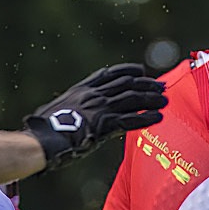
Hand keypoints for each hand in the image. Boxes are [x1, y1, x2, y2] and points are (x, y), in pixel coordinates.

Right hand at [22, 63, 167, 170]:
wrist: (42, 139)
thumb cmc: (43, 131)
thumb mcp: (56, 112)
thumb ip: (70, 110)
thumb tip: (69, 116)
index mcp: (81, 90)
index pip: (108, 74)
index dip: (127, 71)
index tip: (140, 70)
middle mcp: (93, 96)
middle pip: (125, 84)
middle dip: (146, 84)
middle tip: (161, 85)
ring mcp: (99, 109)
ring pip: (132, 99)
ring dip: (151, 99)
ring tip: (165, 100)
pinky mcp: (104, 125)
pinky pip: (130, 120)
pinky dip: (146, 118)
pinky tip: (158, 118)